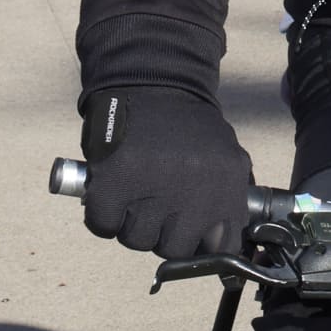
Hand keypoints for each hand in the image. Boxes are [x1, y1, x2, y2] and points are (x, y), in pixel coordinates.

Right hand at [76, 87, 254, 260]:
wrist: (152, 80)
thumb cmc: (187, 126)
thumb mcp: (225, 157)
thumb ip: (227, 199)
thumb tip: (226, 246)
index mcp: (226, 186)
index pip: (223, 249)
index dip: (205, 250)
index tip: (194, 242)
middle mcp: (193, 192)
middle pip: (172, 249)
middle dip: (161, 235)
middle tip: (156, 209)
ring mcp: (151, 189)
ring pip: (135, 240)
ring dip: (130, 224)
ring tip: (134, 195)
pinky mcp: (112, 183)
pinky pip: (102, 225)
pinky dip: (102, 216)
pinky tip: (112, 194)